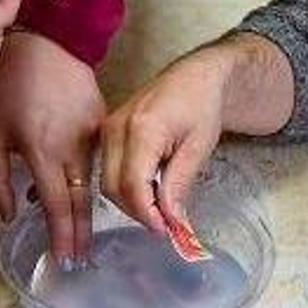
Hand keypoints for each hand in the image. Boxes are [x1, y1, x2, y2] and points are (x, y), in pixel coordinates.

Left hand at [0, 31, 106, 263]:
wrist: (48, 44)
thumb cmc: (12, 88)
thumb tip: (10, 213)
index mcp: (43, 151)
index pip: (57, 206)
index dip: (62, 237)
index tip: (65, 261)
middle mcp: (73, 148)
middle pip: (81, 202)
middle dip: (81, 235)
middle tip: (81, 260)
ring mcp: (93, 136)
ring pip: (91, 182)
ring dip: (86, 211)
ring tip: (81, 236)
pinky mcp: (103, 124)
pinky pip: (97, 160)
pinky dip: (89, 180)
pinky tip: (80, 192)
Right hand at [101, 49, 232, 236]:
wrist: (193, 77)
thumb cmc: (201, 106)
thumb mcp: (198, 148)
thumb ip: (179, 185)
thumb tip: (171, 221)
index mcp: (142, 129)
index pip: (133, 185)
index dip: (148, 214)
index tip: (168, 230)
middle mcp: (117, 128)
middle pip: (113, 188)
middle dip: (138, 212)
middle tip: (166, 223)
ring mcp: (108, 128)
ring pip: (106, 183)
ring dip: (130, 202)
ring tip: (160, 208)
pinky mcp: (106, 132)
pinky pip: (107, 170)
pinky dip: (125, 187)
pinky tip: (148, 191)